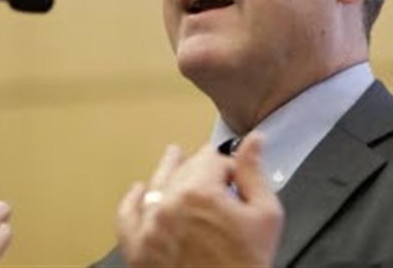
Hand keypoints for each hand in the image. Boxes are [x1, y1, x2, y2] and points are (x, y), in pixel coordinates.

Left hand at [116, 133, 283, 266]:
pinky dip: (132, 201)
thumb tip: (253, 142)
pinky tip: (139, 191)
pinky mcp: (138, 250)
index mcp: (199, 193)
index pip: (212, 160)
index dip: (229, 166)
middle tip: (212, 169)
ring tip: (173, 158)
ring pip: (155, 187)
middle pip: (183, 169)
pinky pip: (127, 218)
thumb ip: (254, 173)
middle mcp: (168, 206)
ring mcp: (149, 228)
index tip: (237, 177)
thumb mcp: (265, 216)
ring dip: (166, 171)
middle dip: (201, 169)